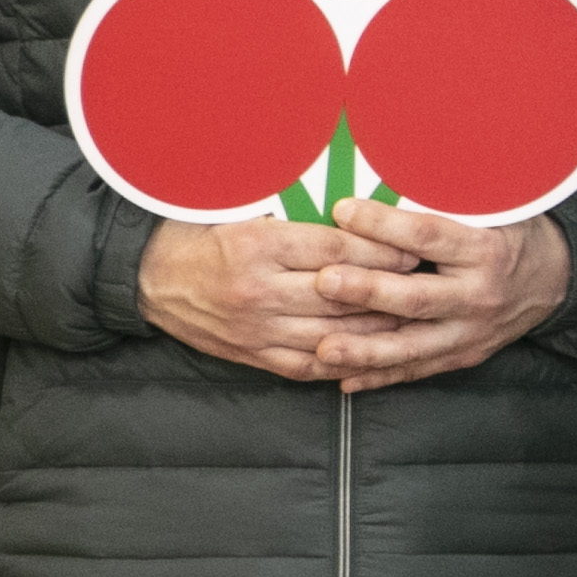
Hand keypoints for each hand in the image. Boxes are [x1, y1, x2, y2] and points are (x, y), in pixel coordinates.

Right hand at [139, 212, 416, 382]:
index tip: (414, 248)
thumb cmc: (203, 234)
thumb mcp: (244, 211)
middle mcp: (258, 292)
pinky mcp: (253, 356)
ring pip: (332, 335)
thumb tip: (361, 212)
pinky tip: (375, 354)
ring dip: (377, 329)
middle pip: (341, 295)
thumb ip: (297, 216)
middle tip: (426, 283)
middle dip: (389, 290)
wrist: (150, 279)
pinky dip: (345, 361)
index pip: (335, 250)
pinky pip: (309, 366)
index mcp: (258, 247)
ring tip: (413, 319)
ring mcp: (256, 330)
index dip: (380, 250)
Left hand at [299, 199, 576, 389]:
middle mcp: (479, 295)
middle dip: (368, 291)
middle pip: (417, 297)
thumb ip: (447, 197)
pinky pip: (415, 371)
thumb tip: (393, 165)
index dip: (385, 224)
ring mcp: (471, 333)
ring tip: (322, 347)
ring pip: (412, 346)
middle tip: (324, 281)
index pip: (428, 236)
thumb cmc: (512, 234)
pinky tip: (341, 378)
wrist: (556, 279)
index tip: (342, 210)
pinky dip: (378, 377)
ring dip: (364, 349)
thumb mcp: (495, 207)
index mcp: (486, 250)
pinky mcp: (463, 357)